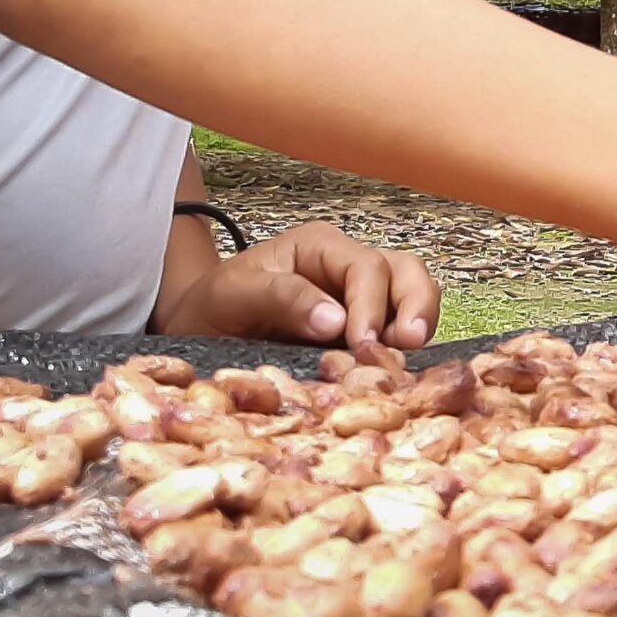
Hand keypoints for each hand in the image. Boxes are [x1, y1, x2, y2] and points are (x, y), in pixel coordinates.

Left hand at [154, 221, 439, 351]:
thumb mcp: (232, 296)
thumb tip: (335, 321)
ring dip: (419, 322)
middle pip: (405, 271)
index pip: (366, 267)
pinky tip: (396, 369)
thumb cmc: (211, 305)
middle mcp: (346, 266)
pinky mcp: (360, 329)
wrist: (198, 327)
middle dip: (415, 306)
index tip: (363, 344)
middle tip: (408, 345)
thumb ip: (282, 298)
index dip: (371, 305)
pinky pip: (399, 327)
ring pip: (413, 293)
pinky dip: (406, 346)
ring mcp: (358, 297)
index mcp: (319, 247)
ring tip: (409, 357)